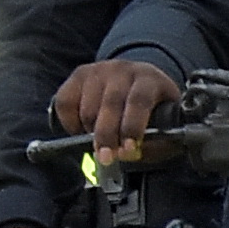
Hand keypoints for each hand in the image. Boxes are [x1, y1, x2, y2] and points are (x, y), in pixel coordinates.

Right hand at [53, 59, 181, 162]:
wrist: (137, 84)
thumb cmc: (152, 111)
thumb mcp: (163, 125)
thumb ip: (151, 142)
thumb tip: (126, 154)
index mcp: (150, 79)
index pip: (139, 100)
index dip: (132, 127)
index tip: (127, 150)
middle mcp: (124, 69)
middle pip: (111, 104)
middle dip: (107, 136)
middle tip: (106, 157)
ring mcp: (99, 70)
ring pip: (87, 108)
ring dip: (90, 132)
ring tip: (101, 143)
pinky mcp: (78, 74)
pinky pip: (65, 103)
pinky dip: (69, 123)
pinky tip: (82, 129)